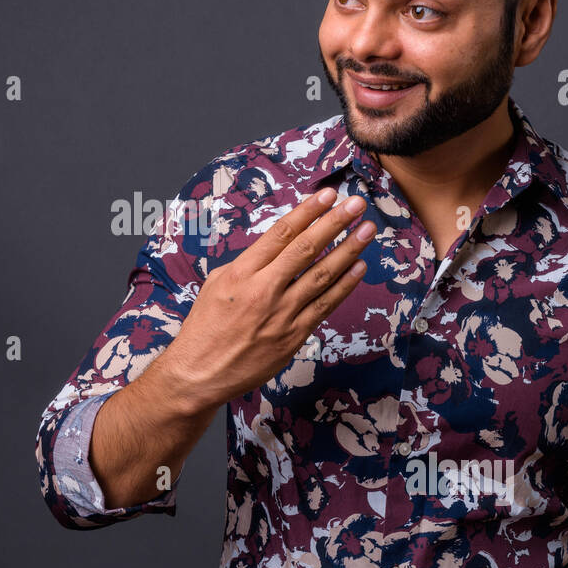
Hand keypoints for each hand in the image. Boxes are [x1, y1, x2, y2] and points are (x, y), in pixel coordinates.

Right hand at [155, 187, 374, 411]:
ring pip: (322, 276)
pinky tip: (359, 268)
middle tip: (357, 204)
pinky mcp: (293, 336)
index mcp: (241, 273)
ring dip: (348, 250)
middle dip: (335, 222)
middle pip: (306, 249)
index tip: (327, 195)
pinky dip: (344, 286)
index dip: (307, 211)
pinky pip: (325, 306)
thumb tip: (274, 250)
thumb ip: (246, 265)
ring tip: (367, 231)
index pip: (281, 234)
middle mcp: (263, 290)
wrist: (200, 373)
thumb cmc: (205, 327)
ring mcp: (281, 315)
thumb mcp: (215, 285)